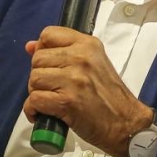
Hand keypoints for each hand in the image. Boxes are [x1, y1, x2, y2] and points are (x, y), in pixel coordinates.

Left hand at [24, 26, 150, 156]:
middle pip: (37, 59)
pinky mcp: (67, 101)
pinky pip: (34, 100)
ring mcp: (73, 79)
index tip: (49, 65)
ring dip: (36, 94)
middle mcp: (80, 57)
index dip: (42, 50)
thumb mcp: (93, 64)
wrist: (126, 122)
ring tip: (50, 102)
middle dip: (39, 77)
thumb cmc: (109, 96)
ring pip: (34, 80)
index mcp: (87, 45)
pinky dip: (33, 111)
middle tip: (52, 89)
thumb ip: (64, 53)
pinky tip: (44, 115)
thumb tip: (30, 47)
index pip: (49, 34)